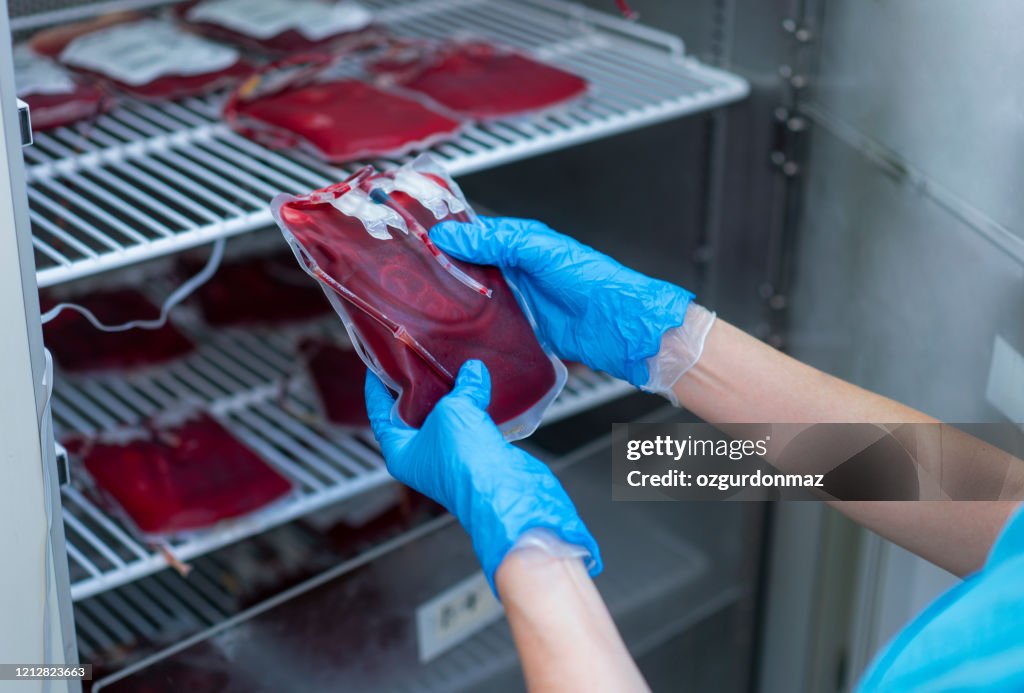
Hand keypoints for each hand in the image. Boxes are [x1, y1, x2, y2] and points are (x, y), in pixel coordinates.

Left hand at [365, 359, 600, 591]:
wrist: (506, 491)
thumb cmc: (466, 461)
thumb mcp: (453, 411)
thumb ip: (461, 387)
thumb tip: (472, 371)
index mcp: (400, 452)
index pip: (379, 414)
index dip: (376, 386)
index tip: (377, 363)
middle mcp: (422, 458)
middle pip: (412, 415)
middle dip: (417, 387)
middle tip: (418, 358)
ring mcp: (451, 459)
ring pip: (445, 419)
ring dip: (450, 395)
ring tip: (452, 366)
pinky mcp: (478, 456)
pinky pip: (471, 425)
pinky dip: (475, 406)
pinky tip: (481, 387)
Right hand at [430, 216, 693, 388]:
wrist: (618, 326)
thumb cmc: (591, 279)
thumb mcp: (539, 250)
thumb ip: (496, 241)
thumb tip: (451, 235)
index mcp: (520, 243)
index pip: (473, 235)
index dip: (445, 236)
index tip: (415, 240)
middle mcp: (516, 271)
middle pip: (469, 269)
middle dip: (443, 271)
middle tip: (410, 275)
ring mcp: (517, 301)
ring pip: (475, 298)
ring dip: (454, 302)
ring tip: (423, 303)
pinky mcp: (520, 330)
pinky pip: (488, 327)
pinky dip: (471, 328)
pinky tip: (453, 331)